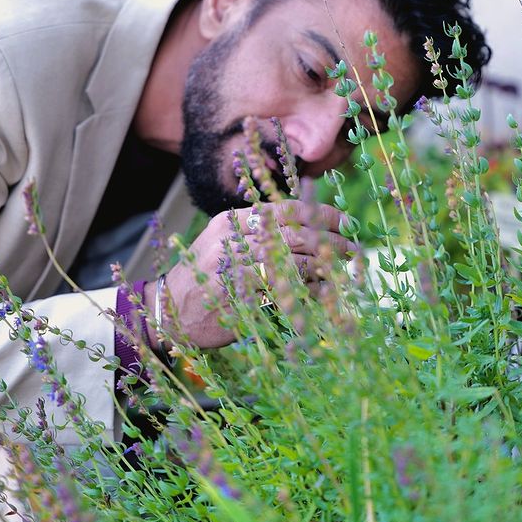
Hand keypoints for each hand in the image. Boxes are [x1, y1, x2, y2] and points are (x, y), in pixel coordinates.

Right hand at [151, 200, 352, 348]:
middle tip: (353, 248)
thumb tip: (305, 228)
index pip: (284, 209)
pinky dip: (310, 290)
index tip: (344, 220)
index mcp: (230, 221)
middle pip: (295, 232)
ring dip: (326, 264)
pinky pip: (286, 289)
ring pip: (294, 259)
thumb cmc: (203, 279)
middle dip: (330, 239)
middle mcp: (233, 239)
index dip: (320, 213)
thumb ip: (255, 234)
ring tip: (345, 269)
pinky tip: (325, 292)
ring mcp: (236, 267)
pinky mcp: (241, 296)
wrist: (168, 312)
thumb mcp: (221, 245)